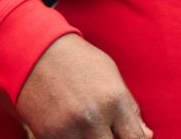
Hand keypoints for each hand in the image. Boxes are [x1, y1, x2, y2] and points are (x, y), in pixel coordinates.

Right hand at [15, 34, 152, 138]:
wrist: (33, 50)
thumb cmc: (77, 60)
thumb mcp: (111, 75)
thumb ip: (130, 108)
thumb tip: (147, 136)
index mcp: (114, 100)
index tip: (128, 136)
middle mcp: (93, 118)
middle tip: (107, 131)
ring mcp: (68, 129)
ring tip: (89, 128)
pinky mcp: (47, 136)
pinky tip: (72, 129)